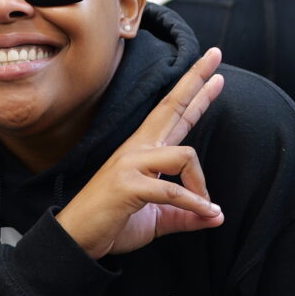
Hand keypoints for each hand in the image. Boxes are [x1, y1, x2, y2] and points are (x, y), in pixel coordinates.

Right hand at [55, 48, 224, 257]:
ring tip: (206, 206)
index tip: (214, 72)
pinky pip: (172, 189)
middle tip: (216, 55)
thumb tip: (217, 216)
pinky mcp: (128, 184)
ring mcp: (131, 164)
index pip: (174, 113)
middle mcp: (138, 149)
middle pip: (173, 107)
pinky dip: (193, 203)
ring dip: (201, 186)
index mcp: (145, 151)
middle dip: (196, 81)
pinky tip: (205, 212)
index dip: (195, 91)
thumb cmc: (113, 223)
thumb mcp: (158, 218)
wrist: (77, 240)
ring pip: (184, 155)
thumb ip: (185, 213)